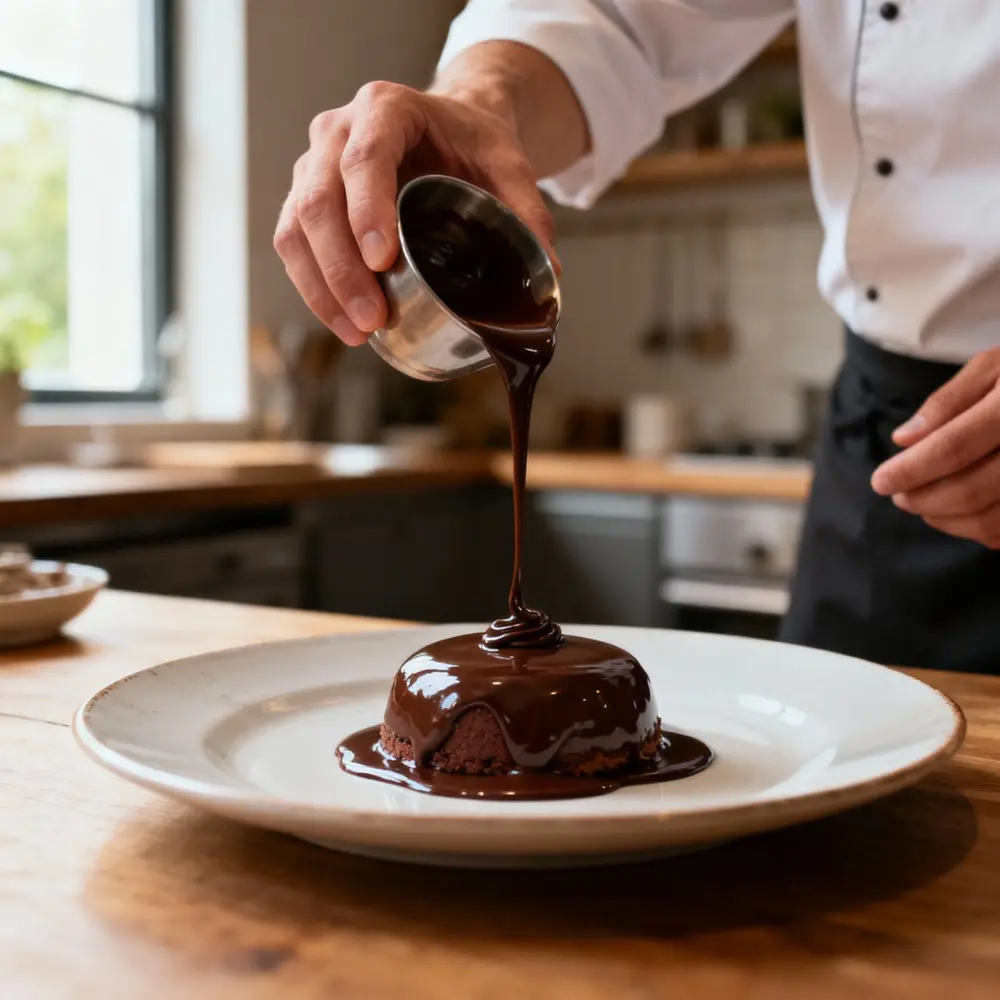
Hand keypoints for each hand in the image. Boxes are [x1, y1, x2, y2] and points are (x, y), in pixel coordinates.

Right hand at [273, 81, 556, 345]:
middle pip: (319, 200)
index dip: (366, 211)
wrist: (448, 126)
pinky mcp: (304, 200)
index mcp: (385, 110)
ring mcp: (313, 166)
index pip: (362, 158)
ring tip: (357, 331)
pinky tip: (342, 322)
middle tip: (372, 318)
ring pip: (296, 228)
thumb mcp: (508, 164)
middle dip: (341, 269)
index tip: (381, 260)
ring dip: (321, 287)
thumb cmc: (471, 141)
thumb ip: (527, 211)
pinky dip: (313, 289)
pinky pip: (293, 246)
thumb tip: (548, 273)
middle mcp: (336, 132)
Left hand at [871, 348, 999, 545]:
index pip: (954, 448)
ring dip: (945, 519)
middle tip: (898, 496)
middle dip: (923, 499)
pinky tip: (957, 513)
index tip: (880, 482)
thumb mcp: (992, 367)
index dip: (911, 470)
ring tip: (923, 504)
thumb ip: (947, 401)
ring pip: (990, 520)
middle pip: (971, 491)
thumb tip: (904, 440)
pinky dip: (977, 530)